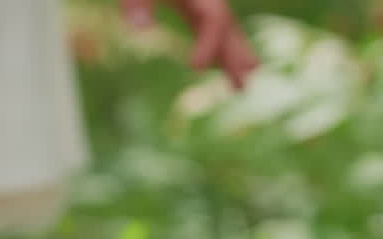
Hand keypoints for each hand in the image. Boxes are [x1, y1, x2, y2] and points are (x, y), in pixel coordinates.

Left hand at [120, 0, 257, 88]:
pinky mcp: (188, 3)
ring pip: (221, 28)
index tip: (196, 68)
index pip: (215, 17)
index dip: (209, 42)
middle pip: (227, 25)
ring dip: (231, 56)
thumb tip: (140, 29)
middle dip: (235, 55)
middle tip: (245, 83)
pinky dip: (211, 45)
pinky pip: (206, 27)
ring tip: (242, 85)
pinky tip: (214, 66)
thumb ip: (136, 1)